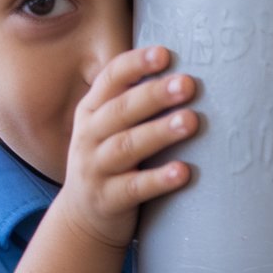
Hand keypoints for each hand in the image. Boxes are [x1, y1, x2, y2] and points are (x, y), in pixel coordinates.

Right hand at [57, 45, 197, 248]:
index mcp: (91, 111)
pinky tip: (183, 172)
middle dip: (153, 95)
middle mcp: (89, 136)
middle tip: (187, 84)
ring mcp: (95, 169)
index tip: (164, 53)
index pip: (110, 79)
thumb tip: (182, 67)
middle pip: (120, 111)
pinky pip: (133, 188)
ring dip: (159, 132)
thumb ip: (131, 101)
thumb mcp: (107, 127)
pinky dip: (158, 179)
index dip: (136, 65)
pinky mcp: (107, 199)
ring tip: (191, 121)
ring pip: (126, 147)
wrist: (81, 219)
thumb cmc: (108, 161)